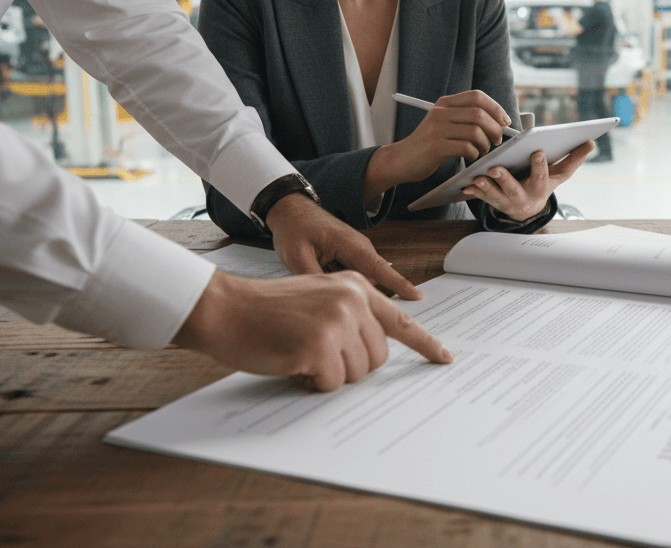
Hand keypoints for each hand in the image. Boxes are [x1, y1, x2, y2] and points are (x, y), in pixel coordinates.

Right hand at [174, 269, 452, 391]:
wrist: (225, 308)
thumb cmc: (267, 310)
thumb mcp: (319, 297)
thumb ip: (351, 315)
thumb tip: (377, 351)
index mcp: (356, 286)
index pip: (401, 321)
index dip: (425, 344)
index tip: (445, 359)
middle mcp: (353, 300)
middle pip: (377, 359)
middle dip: (348, 365)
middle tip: (314, 350)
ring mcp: (338, 322)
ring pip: (356, 374)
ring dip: (327, 373)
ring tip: (299, 350)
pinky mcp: (319, 346)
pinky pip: (330, 383)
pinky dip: (310, 381)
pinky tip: (291, 360)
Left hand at [265, 193, 421, 299]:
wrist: (289, 209)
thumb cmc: (294, 227)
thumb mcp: (298, 256)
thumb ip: (317, 280)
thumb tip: (331, 300)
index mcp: (351, 245)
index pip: (380, 269)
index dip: (399, 284)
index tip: (417, 296)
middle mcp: (359, 248)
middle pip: (374, 280)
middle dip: (372, 297)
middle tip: (357, 311)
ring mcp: (355, 252)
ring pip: (363, 280)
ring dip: (354, 291)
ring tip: (327, 279)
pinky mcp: (349, 256)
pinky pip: (354, 275)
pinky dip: (346, 285)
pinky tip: (325, 281)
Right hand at [363, 90, 511, 200]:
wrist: (401, 160)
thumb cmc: (429, 145)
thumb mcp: (444, 124)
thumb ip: (466, 118)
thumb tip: (499, 121)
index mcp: (444, 103)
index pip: (477, 96)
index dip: (496, 108)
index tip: (505, 121)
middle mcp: (440, 112)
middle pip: (479, 113)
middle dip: (495, 128)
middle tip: (496, 140)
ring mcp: (437, 128)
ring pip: (475, 131)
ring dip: (485, 144)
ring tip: (482, 151)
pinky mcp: (435, 146)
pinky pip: (466, 147)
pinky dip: (474, 154)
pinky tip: (470, 157)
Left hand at [462, 141, 593, 220]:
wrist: (527, 210)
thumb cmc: (543, 183)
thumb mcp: (559, 175)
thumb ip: (574, 159)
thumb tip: (591, 142)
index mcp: (541, 188)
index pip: (543, 176)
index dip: (539, 165)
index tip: (537, 151)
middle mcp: (524, 198)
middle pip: (514, 189)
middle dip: (505, 179)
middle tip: (496, 168)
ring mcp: (507, 202)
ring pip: (495, 196)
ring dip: (486, 187)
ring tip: (477, 176)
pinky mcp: (493, 203)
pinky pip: (482, 198)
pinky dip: (474, 192)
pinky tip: (466, 185)